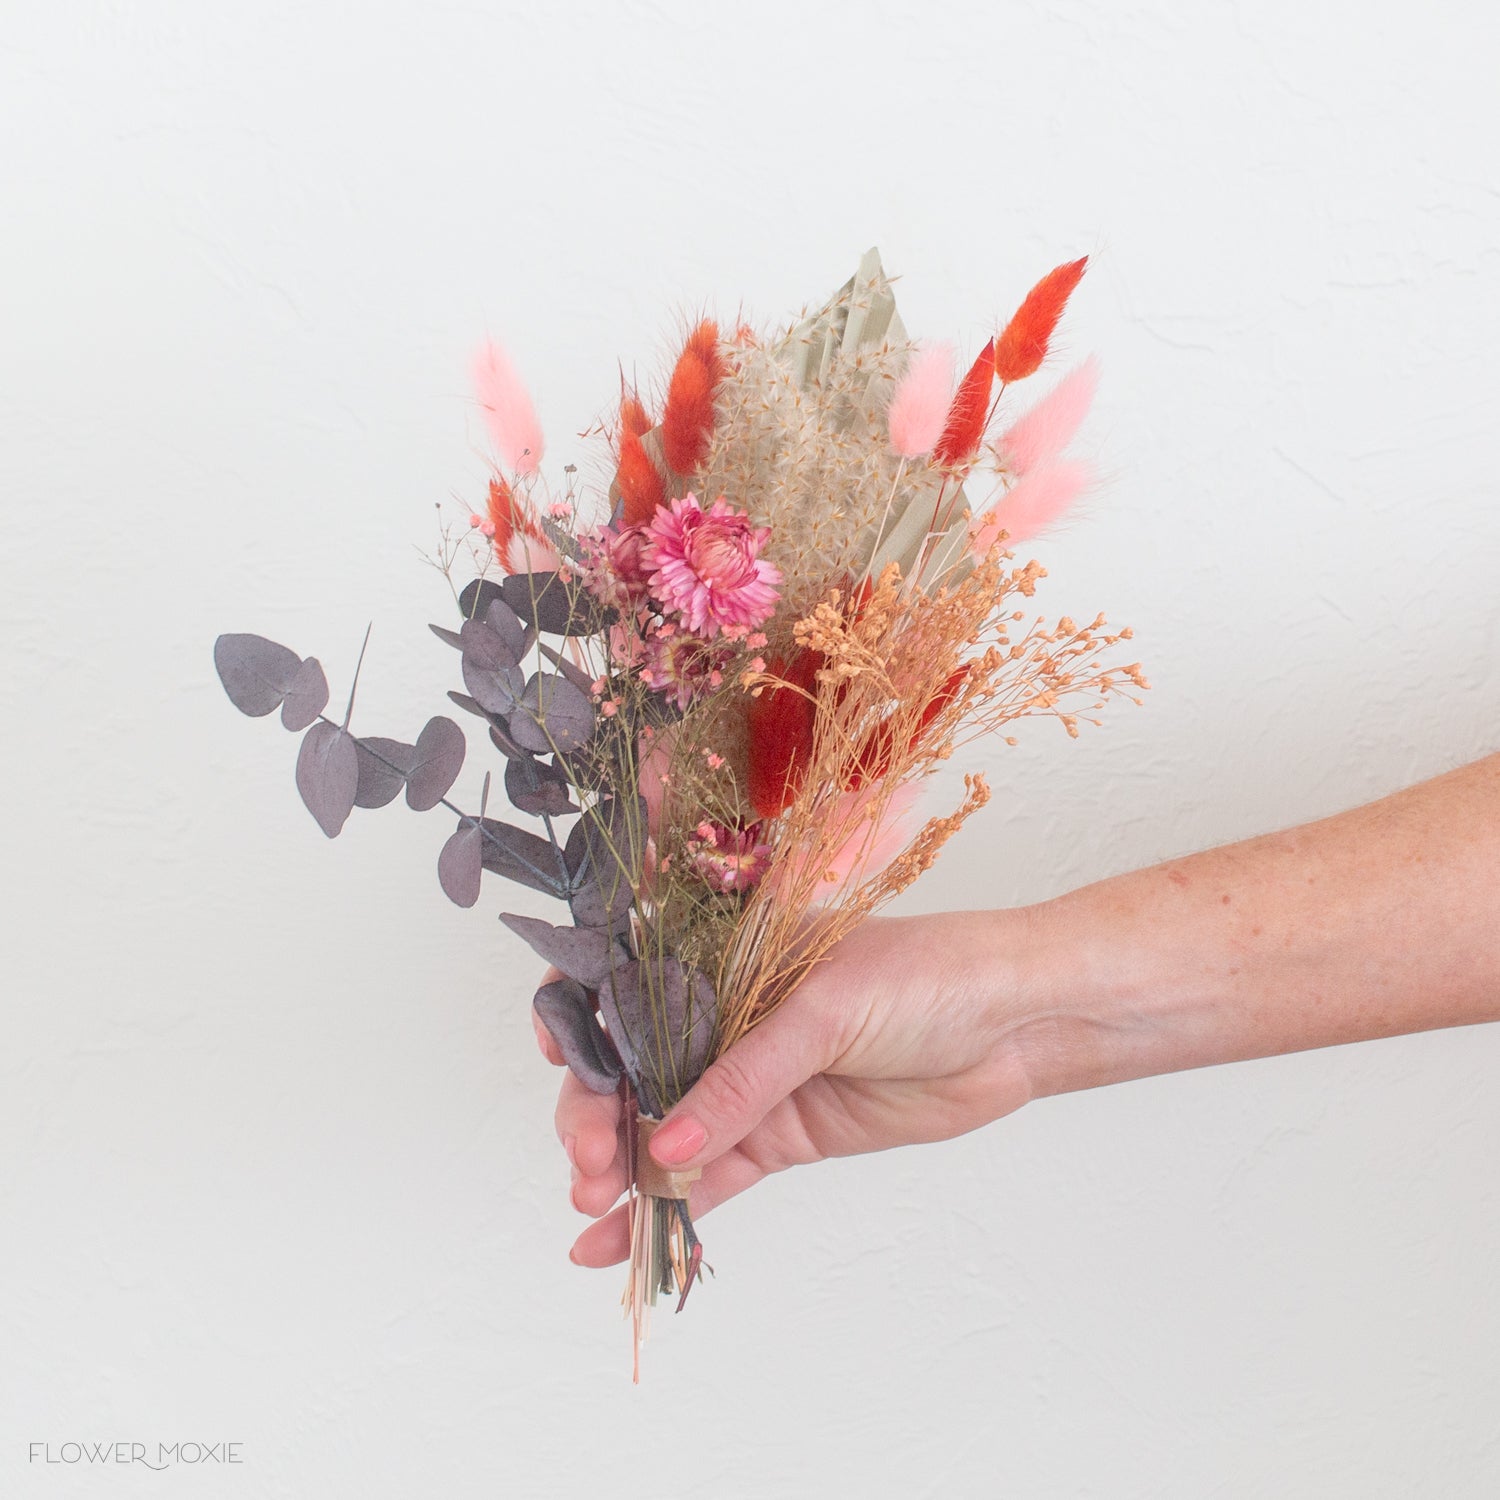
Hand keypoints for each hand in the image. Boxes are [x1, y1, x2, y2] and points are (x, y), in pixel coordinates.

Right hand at [535, 909, 1037, 1267]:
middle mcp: (726, 1017)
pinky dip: (667, 1210)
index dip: (581, 1017)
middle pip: (632, 1066)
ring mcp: (752, 1082)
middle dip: (595, 1111)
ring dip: (618, 1169)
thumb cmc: (928, 976)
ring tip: (591, 1207)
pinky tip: (616, 1244)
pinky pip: (710, 1177)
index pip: (628, 981)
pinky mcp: (783, 1135)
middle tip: (590, 1158)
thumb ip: (743, 1079)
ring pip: (662, 1129)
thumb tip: (661, 1147)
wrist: (1016, 1021)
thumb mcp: (826, 1009)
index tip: (562, 1058)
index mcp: (724, 956)